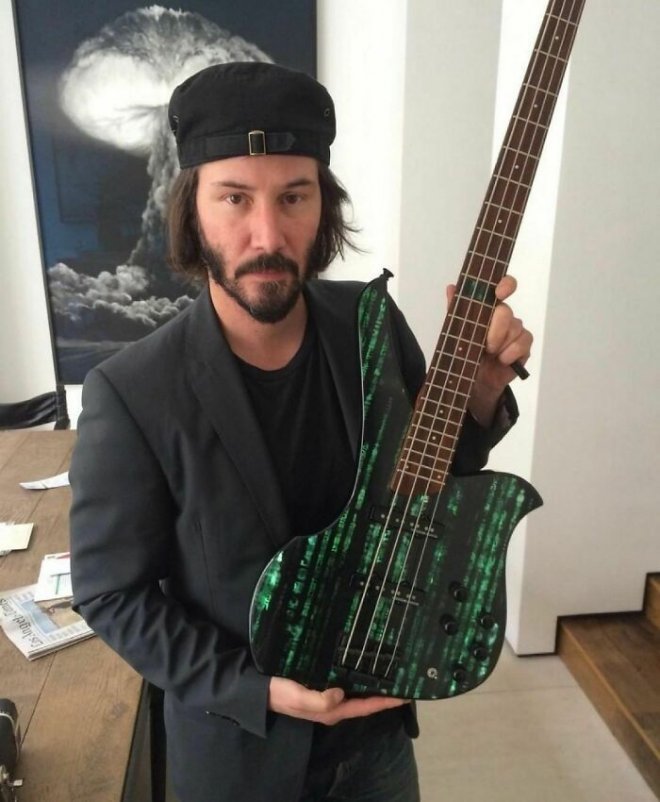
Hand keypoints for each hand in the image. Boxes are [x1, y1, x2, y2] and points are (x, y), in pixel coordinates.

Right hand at [268, 676, 407, 725]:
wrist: (259, 690)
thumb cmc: (279, 693)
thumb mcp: (298, 698)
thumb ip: (320, 701)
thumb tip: (342, 693)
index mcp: (332, 710)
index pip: (365, 706)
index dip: (386, 701)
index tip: (406, 694)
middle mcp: (333, 704)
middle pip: (364, 699)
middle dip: (383, 690)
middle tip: (403, 677)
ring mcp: (327, 694)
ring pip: (356, 688)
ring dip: (371, 681)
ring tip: (389, 668)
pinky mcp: (320, 683)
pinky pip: (344, 679)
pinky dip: (356, 673)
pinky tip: (362, 661)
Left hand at [446, 274, 532, 425]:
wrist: (475, 381)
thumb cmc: (467, 353)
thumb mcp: (457, 333)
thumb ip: (456, 311)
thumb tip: (451, 288)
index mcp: (489, 308)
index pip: (504, 287)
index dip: (505, 285)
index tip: (499, 292)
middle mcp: (505, 316)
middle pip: (506, 311)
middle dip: (495, 330)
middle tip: (485, 345)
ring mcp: (516, 330)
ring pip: (515, 328)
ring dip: (500, 344)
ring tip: (490, 355)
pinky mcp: (524, 346)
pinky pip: (523, 343)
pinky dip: (510, 353)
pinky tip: (502, 361)